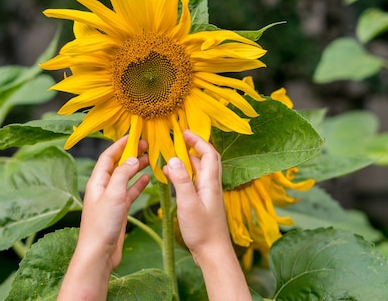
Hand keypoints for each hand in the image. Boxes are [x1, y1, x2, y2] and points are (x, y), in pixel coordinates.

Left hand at [78, 135, 150, 269]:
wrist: (99, 253)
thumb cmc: (102, 225)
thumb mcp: (113, 194)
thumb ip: (122, 174)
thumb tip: (132, 158)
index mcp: (97, 181)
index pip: (108, 156)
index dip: (120, 144)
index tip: (134, 135)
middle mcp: (103, 188)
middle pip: (118, 165)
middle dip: (131, 154)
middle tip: (147, 145)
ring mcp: (111, 199)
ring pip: (125, 177)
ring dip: (136, 167)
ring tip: (150, 158)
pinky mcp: (119, 210)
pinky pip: (130, 191)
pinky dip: (138, 183)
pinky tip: (147, 178)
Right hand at [163, 130, 251, 300]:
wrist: (213, 253)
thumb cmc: (202, 231)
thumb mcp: (188, 203)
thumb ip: (181, 180)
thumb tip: (174, 159)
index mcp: (210, 183)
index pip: (208, 153)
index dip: (198, 140)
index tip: (184, 132)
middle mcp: (212, 186)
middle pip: (208, 159)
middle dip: (196, 146)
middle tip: (181, 139)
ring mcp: (209, 195)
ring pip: (202, 170)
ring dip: (191, 159)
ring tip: (176, 154)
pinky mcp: (205, 203)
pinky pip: (197, 181)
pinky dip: (188, 173)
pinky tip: (177, 177)